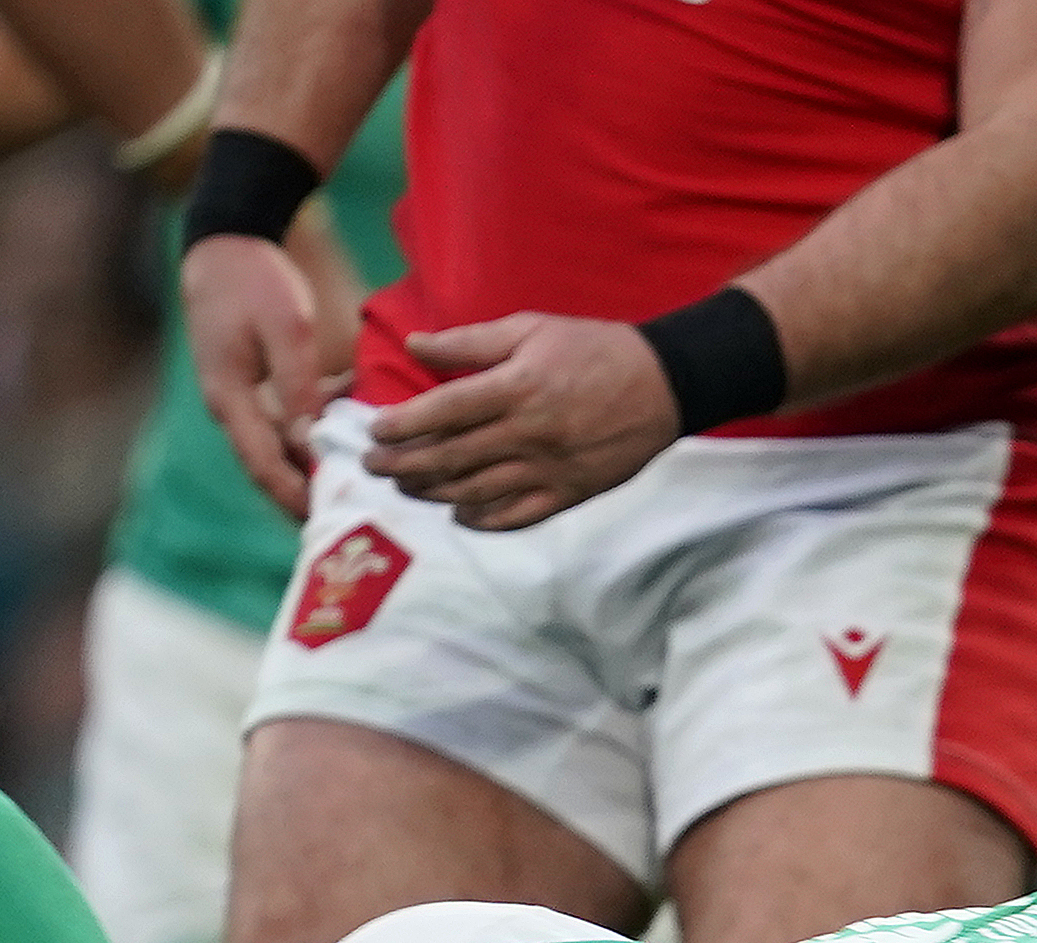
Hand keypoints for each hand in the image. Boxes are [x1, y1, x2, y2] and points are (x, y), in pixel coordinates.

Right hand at [180, 232, 340, 518]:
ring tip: (354, 488)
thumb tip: (309, 443)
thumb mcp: (285, 328)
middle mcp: (231, 408)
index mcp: (231, 400)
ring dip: (311, 467)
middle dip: (304, 497)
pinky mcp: (252, 385)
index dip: (295, 498)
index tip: (329, 522)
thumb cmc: (253, 280)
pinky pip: (282, 422)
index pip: (263, 467)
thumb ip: (298, 387)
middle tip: (346, 523)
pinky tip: (348, 428)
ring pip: (277, 448)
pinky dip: (312, 431)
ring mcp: (239, 398)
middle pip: (268, 469)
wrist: (223, 243)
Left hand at [366, 314, 679, 531]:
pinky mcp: (568, 494)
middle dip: (402, 465)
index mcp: (517, 387)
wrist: (663, 384)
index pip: (444, 412)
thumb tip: (415, 345)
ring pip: (475, 493)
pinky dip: (481, 520)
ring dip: (432, 493)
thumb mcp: (531, 328)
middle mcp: (528, 433)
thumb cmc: (593, 348)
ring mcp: (548, 470)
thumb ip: (469, 341)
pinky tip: (458, 514)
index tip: (375, 432)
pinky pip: (515, 517)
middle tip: (372, 466)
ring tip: (405, 486)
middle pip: (450, 458)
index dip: (402, 426)